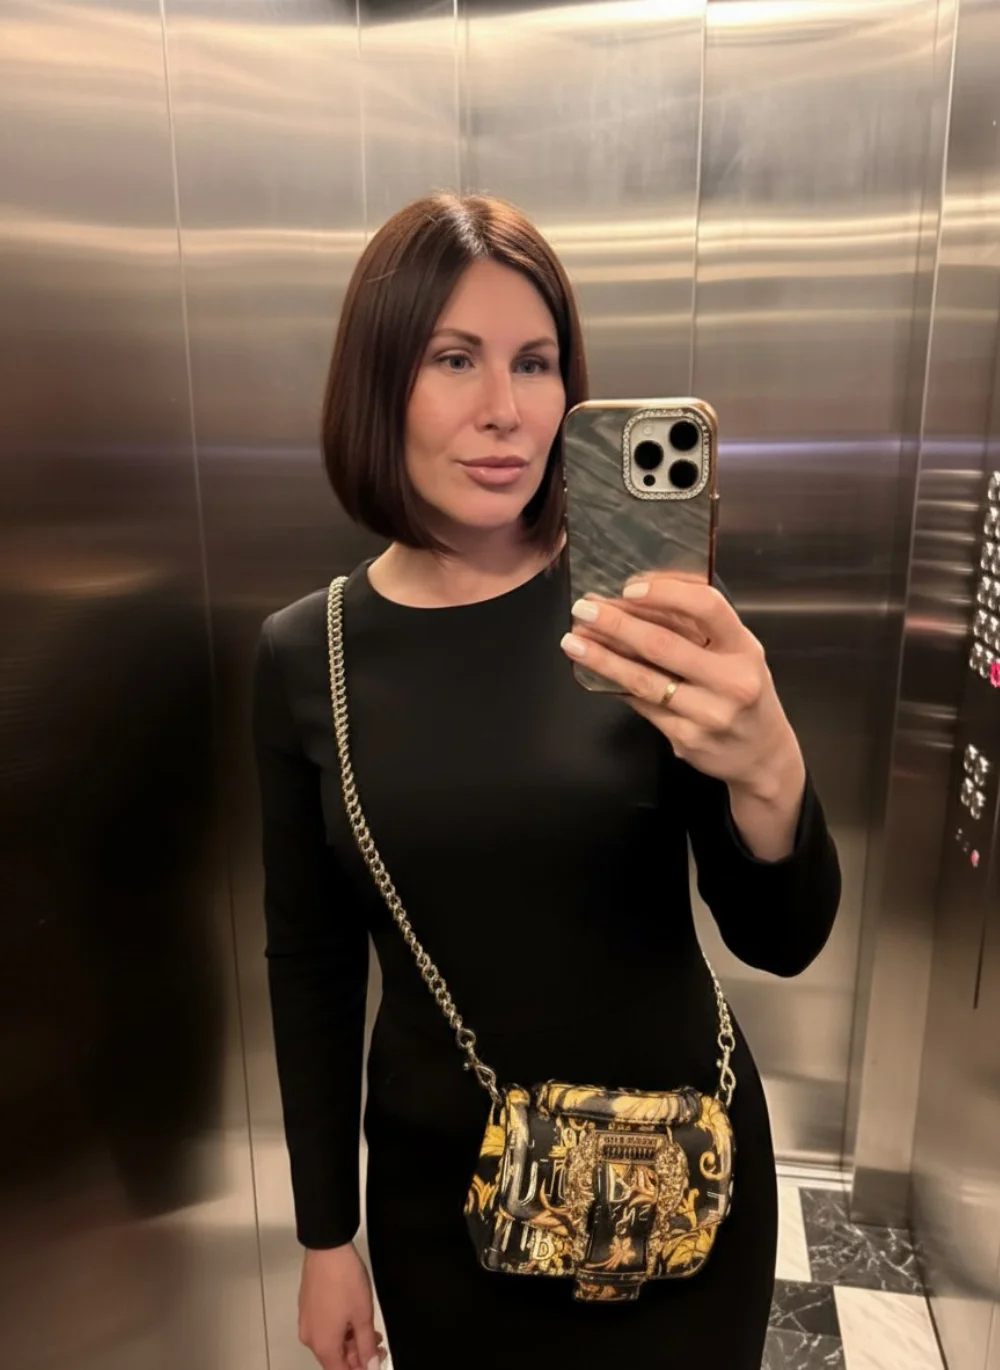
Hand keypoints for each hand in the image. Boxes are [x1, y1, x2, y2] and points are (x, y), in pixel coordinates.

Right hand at [298, 1244, 386, 1369]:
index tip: (374, 1360)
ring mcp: (306, 1322)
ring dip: (350, 1341)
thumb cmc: (344, 1279)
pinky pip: (323, 1328)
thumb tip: (369, 1365)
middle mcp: (310, 1337)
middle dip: (357, 1355)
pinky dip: (339, 1329)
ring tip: (369, 1328)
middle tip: (377, 1344)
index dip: (360, 1368)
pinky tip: (354, 1317)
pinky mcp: (307, 1308)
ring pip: (330, 1343)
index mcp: (323, 1345)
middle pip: (334, 1359)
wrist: (327, 1249)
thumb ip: (367, 1346)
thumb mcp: (363, 1316)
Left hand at [560, 574, 805, 841]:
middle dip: (616, 624)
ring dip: (602, 658)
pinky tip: (595, 672)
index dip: (666, 593)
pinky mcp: (686, 739)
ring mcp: (708, 714)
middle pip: (663, 645)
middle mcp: (730, 680)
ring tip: (572, 642)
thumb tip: (638, 597)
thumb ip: (702, 629)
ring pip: (644, 680)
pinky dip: (616, 686)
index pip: (707, 607)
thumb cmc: (743, 691)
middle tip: (583, 610)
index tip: (629, 588)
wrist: (762, 756)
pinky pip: (642, 706)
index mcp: (744, 648)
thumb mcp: (738, 653)